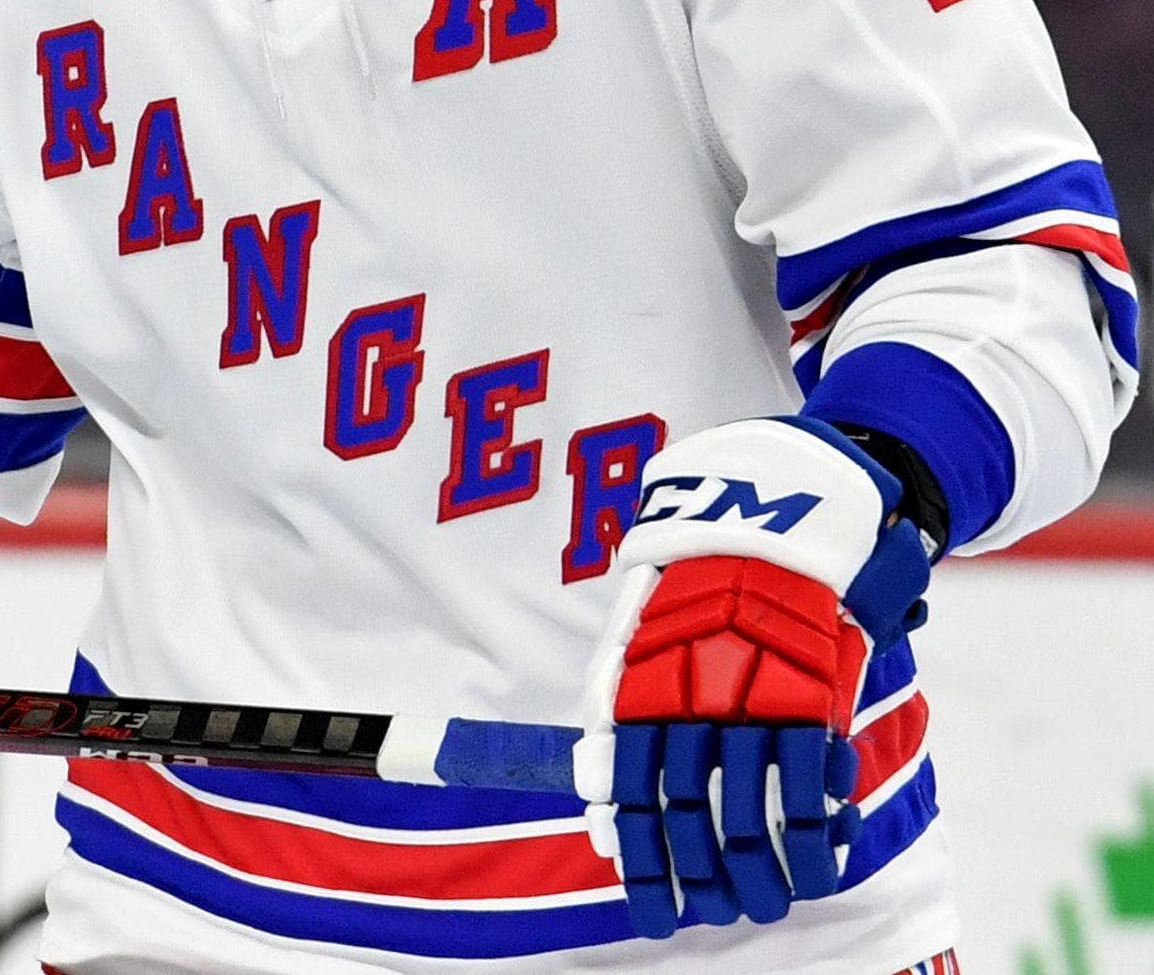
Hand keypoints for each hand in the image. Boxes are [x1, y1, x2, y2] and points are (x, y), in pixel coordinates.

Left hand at [573, 418, 930, 939]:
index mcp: (647, 673)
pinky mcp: (812, 686)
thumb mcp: (646, 622)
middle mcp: (694, 687)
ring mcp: (754, 689)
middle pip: (687, 804)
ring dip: (754, 867)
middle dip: (697, 872)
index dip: (642, 851)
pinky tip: (815, 868)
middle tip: (711, 915)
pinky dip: (813, 833)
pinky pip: (810, 780)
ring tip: (760, 905)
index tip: (647, 903)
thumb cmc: (703, 569)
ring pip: (747, 803)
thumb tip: (597, 802)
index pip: (634, 782)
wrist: (778, 498)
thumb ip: (622, 703)